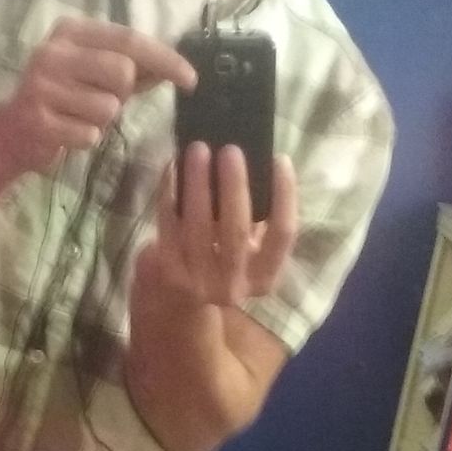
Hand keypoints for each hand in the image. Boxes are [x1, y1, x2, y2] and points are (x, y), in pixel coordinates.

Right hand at [0, 17, 197, 173]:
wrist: (11, 135)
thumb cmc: (64, 101)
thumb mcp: (97, 76)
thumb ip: (136, 69)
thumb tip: (177, 68)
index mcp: (71, 32)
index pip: (130, 40)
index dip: (165, 59)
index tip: (192, 79)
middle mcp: (53, 51)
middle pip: (122, 72)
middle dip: (123, 94)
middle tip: (101, 100)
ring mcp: (42, 84)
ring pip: (108, 107)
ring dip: (103, 120)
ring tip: (78, 117)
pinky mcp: (38, 119)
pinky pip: (90, 134)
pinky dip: (86, 138)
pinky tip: (67, 132)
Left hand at [143, 144, 297, 308]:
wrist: (181, 301)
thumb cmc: (223, 262)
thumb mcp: (249, 251)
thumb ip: (256, 219)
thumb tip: (253, 161)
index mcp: (264, 277)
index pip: (283, 234)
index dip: (285, 195)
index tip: (279, 159)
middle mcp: (233, 285)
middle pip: (237, 230)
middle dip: (234, 186)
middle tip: (230, 149)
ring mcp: (197, 281)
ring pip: (198, 227)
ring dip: (198, 184)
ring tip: (198, 150)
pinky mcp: (166, 270)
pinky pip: (168, 224)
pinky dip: (169, 192)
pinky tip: (173, 166)